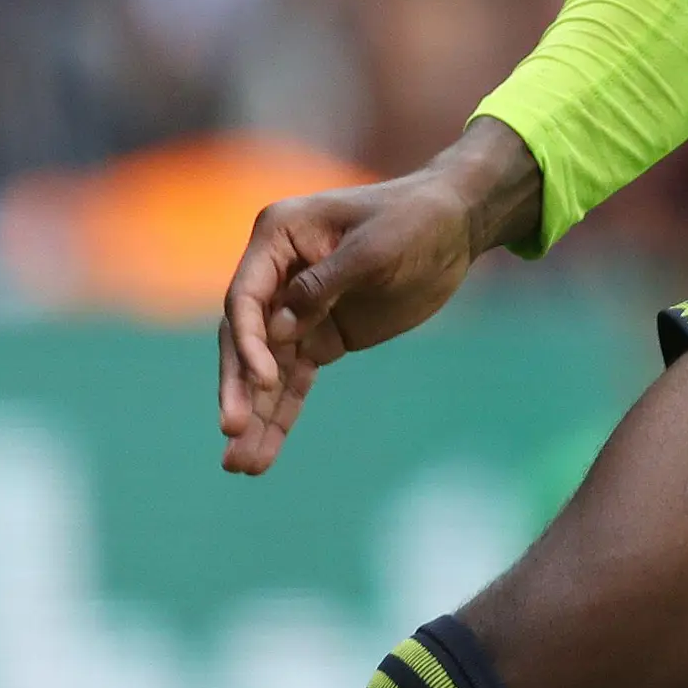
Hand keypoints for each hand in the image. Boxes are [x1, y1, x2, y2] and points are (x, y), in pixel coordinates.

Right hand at [217, 121, 535, 474]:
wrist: (455, 226)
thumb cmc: (415, 221)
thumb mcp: (374, 249)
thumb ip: (323, 285)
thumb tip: (277, 332)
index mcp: (279, 236)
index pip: (246, 297)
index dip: (249, 342)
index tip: (263, 381)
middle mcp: (276, 273)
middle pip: (245, 339)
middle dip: (238, 387)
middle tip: (232, 431)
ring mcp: (296, 310)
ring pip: (264, 370)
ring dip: (254, 415)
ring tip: (239, 466)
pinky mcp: (320, 338)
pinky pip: (292, 381)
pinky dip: (280, 415)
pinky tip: (264, 455)